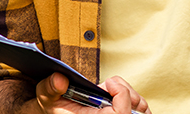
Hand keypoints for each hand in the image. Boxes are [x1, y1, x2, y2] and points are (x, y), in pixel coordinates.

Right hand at [35, 73, 149, 113]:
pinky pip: (142, 111)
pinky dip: (136, 101)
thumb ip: (51, 87)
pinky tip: (121, 96)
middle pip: (135, 110)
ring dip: (132, 95)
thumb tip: (60, 78)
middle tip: (107, 86)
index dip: (120, 93)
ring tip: (114, 90)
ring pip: (141, 110)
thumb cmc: (56, 109)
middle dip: (125, 91)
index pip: (120, 113)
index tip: (106, 82)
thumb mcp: (47, 98)